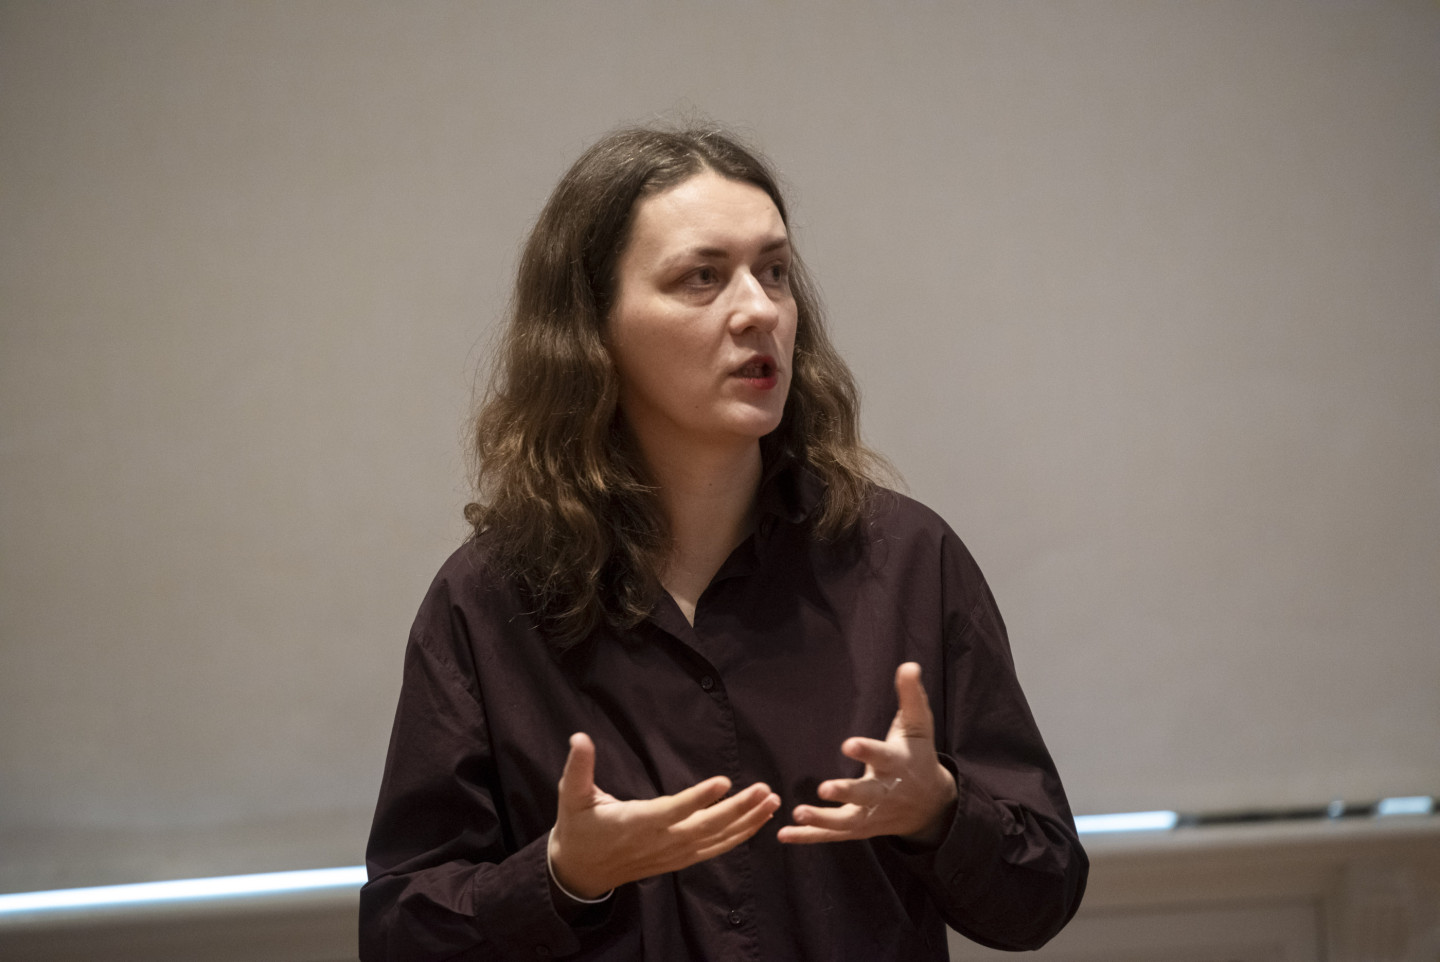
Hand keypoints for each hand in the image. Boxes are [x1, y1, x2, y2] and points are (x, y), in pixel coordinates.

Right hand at [546, 732, 781, 898]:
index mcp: (637, 823)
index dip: (699, 798)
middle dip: (738, 809)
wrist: (580, 871)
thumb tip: (579, 738)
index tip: (723, 782)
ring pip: (716, 840)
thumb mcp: (571, 796)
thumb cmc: (579, 828)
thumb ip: (578, 767)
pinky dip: (738, 837)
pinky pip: (714, 850)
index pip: (673, 810)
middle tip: (764, 790)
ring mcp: (673, 854)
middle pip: (706, 827)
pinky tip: (757, 822)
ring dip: (746, 822)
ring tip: (771, 802)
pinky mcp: (679, 859)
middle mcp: (660, 841)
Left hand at [776, 662, 956, 846]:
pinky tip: (784, 834)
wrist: (932, 805)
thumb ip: (911, 696)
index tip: (848, 744)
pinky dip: (810, 837)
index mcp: (897, 765)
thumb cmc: (918, 756)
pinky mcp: (860, 828)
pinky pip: (833, 835)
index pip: (882, 757)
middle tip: (824, 788)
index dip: (866, 751)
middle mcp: (885, 793)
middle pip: (865, 795)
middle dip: (846, 792)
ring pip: (847, 821)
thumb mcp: (918, 726)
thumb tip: (908, 664)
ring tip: (797, 814)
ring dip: (822, 820)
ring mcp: (872, 814)